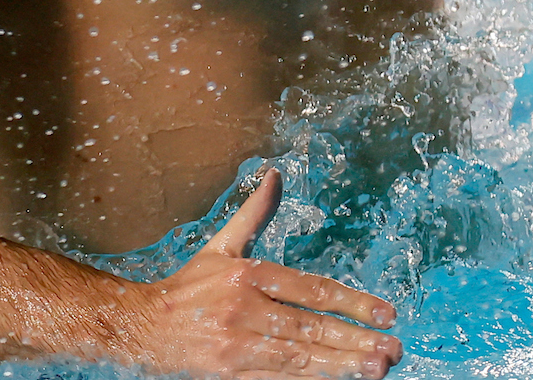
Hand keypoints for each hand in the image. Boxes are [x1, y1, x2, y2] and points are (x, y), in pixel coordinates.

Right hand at [121, 169, 402, 379]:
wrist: (140, 327)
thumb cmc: (188, 287)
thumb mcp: (221, 245)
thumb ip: (254, 213)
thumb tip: (276, 173)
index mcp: (247, 275)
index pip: (312, 290)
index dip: (352, 302)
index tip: (386, 313)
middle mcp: (244, 310)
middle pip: (311, 329)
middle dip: (356, 341)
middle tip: (392, 349)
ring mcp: (237, 347)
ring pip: (300, 360)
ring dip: (341, 366)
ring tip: (377, 369)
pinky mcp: (229, 376)